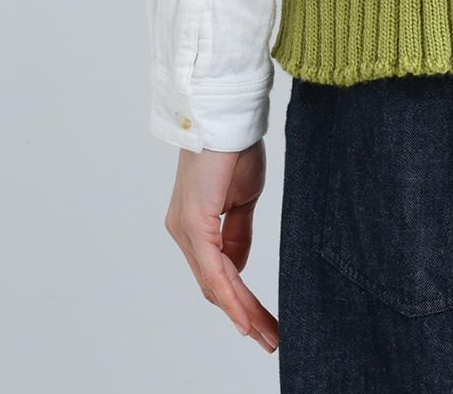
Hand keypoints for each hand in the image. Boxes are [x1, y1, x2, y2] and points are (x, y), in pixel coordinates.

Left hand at [164, 140, 278, 353]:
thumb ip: (238, 233)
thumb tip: (239, 266)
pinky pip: (216, 270)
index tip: (262, 320)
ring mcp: (186, 230)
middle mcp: (183, 232)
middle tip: (269, 338)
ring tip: (266, 335)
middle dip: (244, 314)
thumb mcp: (243, 198)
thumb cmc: (234, 146)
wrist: (228, 115)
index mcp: (194, 225)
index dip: (239, 299)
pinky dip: (232, 297)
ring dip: (243, 312)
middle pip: (214, 286)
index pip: (217, 273)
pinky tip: (247, 318)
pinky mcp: (195, 225)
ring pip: (215, 284)